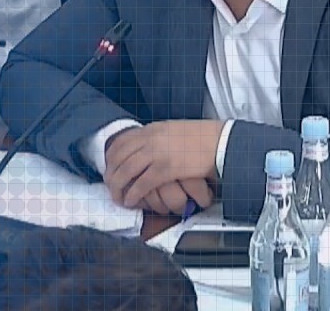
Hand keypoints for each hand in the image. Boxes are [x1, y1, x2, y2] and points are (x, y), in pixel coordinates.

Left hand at [104, 120, 223, 208]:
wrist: (220, 139)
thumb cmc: (202, 137)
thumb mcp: (173, 130)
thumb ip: (158, 137)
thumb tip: (147, 145)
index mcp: (151, 130)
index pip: (121, 142)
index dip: (110, 158)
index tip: (109, 168)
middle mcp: (150, 139)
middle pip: (118, 157)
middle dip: (110, 174)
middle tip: (110, 186)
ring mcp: (157, 153)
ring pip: (126, 171)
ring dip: (118, 186)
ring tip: (118, 197)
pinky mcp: (167, 168)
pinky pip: (142, 183)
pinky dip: (133, 193)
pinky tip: (131, 200)